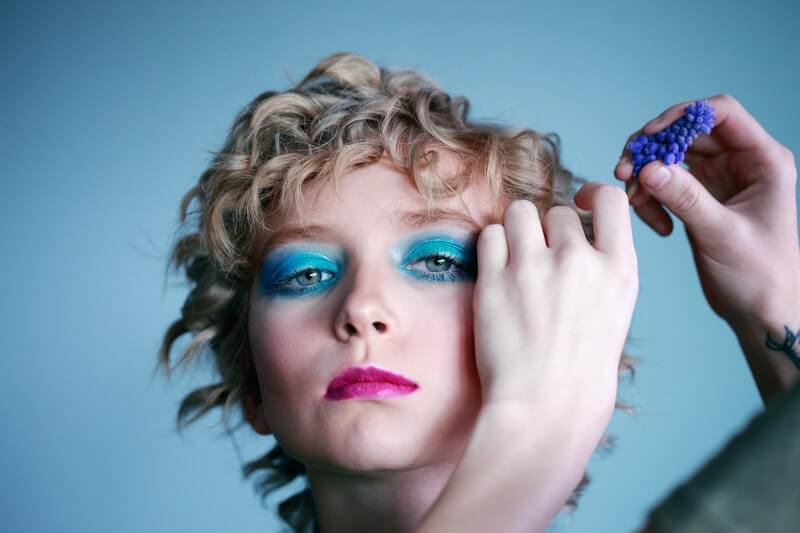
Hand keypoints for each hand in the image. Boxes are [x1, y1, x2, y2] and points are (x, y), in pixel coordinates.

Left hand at [471, 185, 638, 444]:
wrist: (545, 410)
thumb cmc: (580, 375)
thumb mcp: (614, 316)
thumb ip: (600, 271)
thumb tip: (574, 240)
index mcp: (619, 270)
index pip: (610, 200)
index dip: (590, 195)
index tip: (578, 203)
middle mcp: (579, 260)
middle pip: (556, 210)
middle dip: (546, 230)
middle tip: (538, 262)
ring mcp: (534, 267)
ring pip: (519, 212)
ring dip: (516, 230)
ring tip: (514, 262)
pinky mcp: (495, 279)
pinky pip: (490, 235)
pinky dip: (491, 248)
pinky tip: (496, 274)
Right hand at [615, 94, 799, 325]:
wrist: (761, 311)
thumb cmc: (760, 275)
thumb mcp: (722, 234)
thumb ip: (686, 198)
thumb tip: (648, 168)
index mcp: (763, 160)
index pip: (721, 113)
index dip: (683, 117)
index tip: (649, 136)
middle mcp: (741, 162)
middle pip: (687, 133)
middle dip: (653, 149)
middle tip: (623, 170)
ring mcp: (719, 180)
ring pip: (671, 158)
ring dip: (646, 175)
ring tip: (633, 200)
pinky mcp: (700, 198)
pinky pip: (666, 184)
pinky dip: (651, 198)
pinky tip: (655, 224)